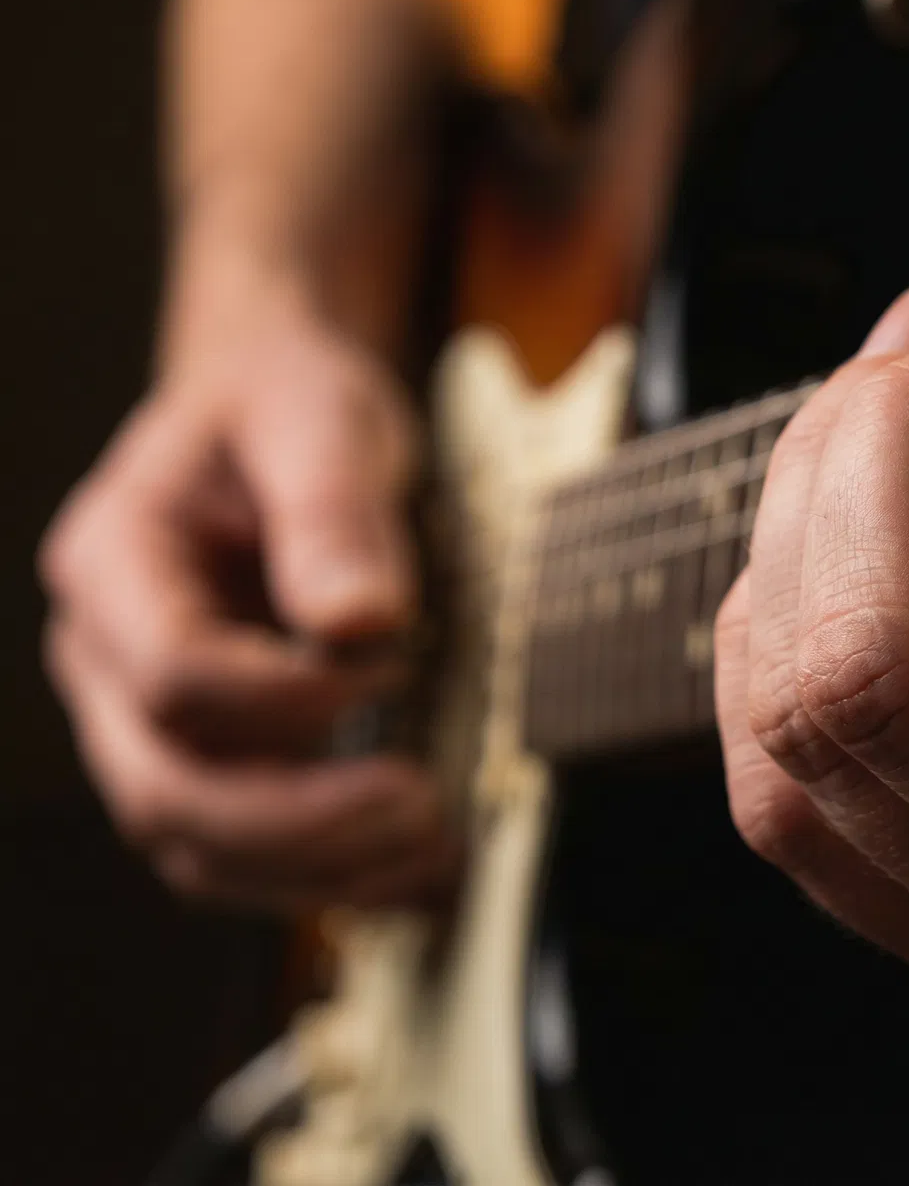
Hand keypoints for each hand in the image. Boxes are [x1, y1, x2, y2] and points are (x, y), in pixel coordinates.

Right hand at [41, 254, 456, 910]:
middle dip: (295, 821)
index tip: (392, 664)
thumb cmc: (289, 403)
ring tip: (430, 849)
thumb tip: (360, 622)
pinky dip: (324, 877)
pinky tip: (417, 871)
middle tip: (419, 803)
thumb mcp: (320, 419)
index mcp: (113, 561)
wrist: (282, 410)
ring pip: (194, 845)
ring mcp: (149, 718)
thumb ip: (332, 514)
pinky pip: (241, 851)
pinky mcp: (211, 753)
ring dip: (312, 871)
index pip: (170, 673)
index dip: (283, 697)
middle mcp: (107, 656)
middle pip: (162, 787)